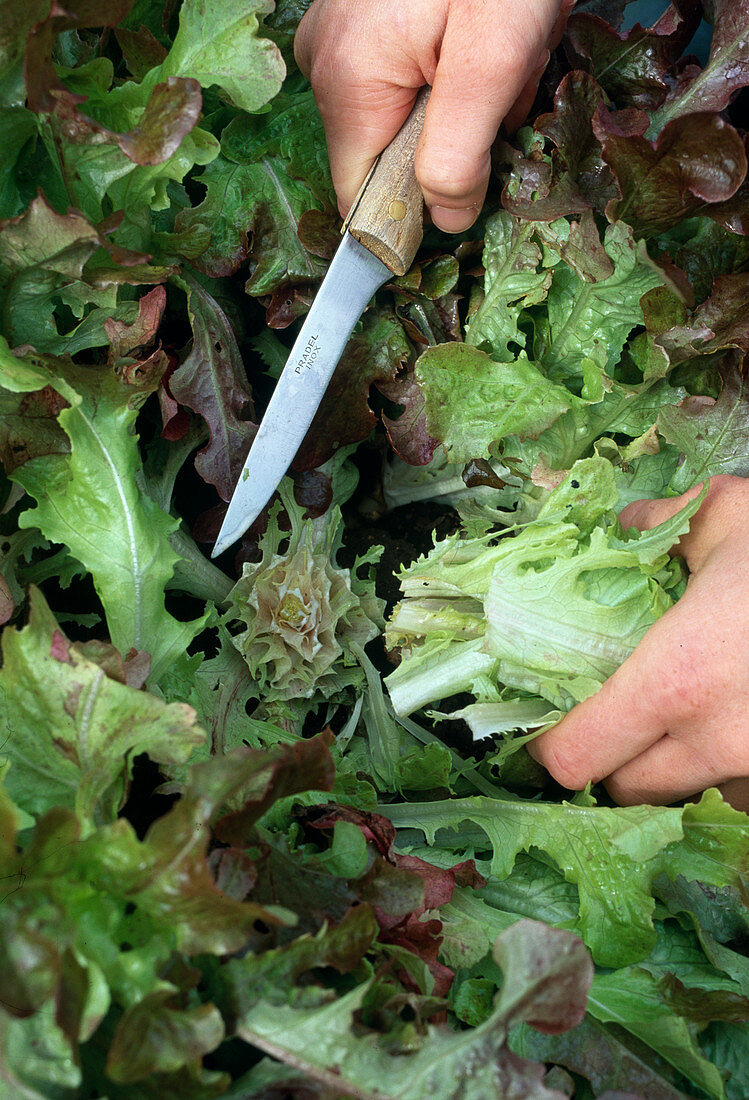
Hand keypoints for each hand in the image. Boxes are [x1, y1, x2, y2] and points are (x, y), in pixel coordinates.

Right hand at [294, 0, 574, 232]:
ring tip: (501, 52)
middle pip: (391, 157)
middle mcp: (329, 60)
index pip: (361, 198)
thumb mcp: (495, 62)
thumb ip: (459, 156)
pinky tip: (482, 38)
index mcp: (348, 80)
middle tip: (503, 88)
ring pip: (408, 120)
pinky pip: (411, 80)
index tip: (466, 197)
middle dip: (457, 142)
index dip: (410, 218)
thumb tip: (444, 221)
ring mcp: (343, 37)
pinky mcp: (367, 22)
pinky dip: (457, 76)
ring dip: (466, 107)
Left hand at [528, 476, 748, 809]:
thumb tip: (627, 523)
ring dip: (678, 772)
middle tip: (617, 723)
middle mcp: (718, 743)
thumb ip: (662, 525)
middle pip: (629, 791)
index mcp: (675, 680)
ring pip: (694, 797)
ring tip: (687, 720)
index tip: (551, 731)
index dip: (553, 749)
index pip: (578, 757)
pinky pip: (748, 793)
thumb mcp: (732, 516)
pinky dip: (733, 771)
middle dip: (614, 764)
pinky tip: (738, 721)